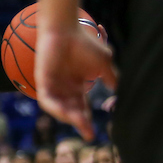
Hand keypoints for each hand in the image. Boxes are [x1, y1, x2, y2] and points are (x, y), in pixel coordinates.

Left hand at [36, 22, 116, 140]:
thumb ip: (112, 80)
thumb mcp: (103, 65)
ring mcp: (52, 85)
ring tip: (80, 123)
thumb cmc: (84, 44)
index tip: (94, 134)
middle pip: (71, 111)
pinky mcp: (42, 80)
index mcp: (77, 85)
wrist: (66, 29)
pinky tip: (67, 114)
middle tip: (88, 133)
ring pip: (58, 108)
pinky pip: (47, 100)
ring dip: (69, 117)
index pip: (81, 108)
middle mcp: (64, 88)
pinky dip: (56, 108)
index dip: (86, 121)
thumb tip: (120, 98)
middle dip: (79, 122)